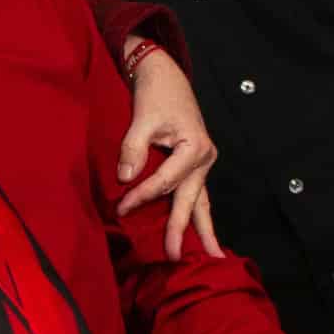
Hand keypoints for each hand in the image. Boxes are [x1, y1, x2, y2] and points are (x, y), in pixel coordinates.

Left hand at [114, 52, 222, 256]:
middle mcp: (204, 158)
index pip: (165, 182)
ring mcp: (203, 163)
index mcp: (194, 146)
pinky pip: (195, 195)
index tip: (121, 207)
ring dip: (203, 230)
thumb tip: (126, 178)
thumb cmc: (156, 94)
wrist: (165, 76)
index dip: (142, 196)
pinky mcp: (196, 165)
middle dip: (182, 230)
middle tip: (175, 257)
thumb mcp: (142, 118)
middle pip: (191, 200)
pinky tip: (200, 236)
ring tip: (211, 257)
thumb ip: (133, 148)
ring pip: (200, 202)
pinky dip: (196, 215)